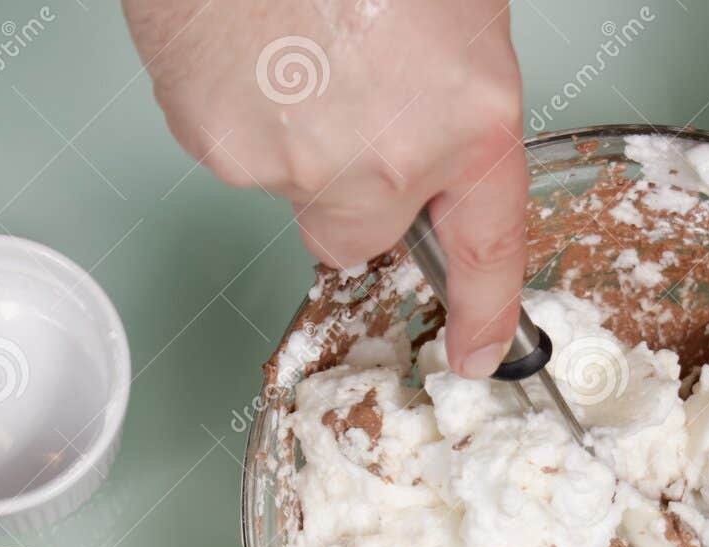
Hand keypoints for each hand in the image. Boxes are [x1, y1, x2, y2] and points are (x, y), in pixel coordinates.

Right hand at [122, 0, 528, 377]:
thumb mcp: (455, 12)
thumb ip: (451, 97)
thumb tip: (430, 138)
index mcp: (467, 116)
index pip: (487, 246)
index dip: (485, 310)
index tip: (478, 351)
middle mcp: (387, 160)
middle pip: (361, 233)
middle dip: (354, 188)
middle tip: (341, 105)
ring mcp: (296, 163)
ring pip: (294, 188)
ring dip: (295, 137)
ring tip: (287, 46)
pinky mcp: (221, 150)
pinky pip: (237, 153)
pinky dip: (240, 112)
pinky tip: (248, 48)